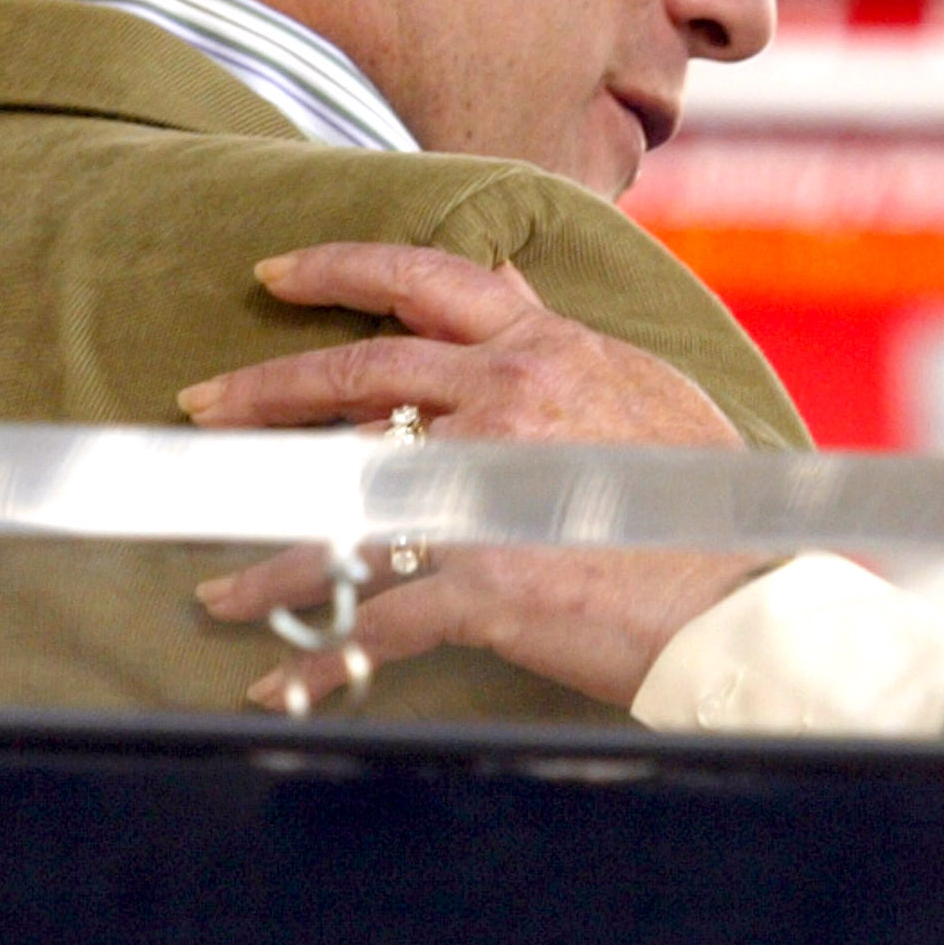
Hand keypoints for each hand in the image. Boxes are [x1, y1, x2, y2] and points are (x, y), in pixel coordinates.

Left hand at [181, 241, 752, 706]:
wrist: (746, 598)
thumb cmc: (704, 505)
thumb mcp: (645, 391)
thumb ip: (565, 348)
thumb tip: (510, 299)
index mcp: (546, 351)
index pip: (426, 279)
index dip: (339, 266)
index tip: (274, 271)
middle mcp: (506, 405)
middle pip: (353, 380)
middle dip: (260, 394)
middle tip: (198, 408)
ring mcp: (485, 493)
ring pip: (339, 515)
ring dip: (264, 560)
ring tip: (213, 589)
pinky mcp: (480, 583)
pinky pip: (373, 621)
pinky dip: (319, 655)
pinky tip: (279, 678)